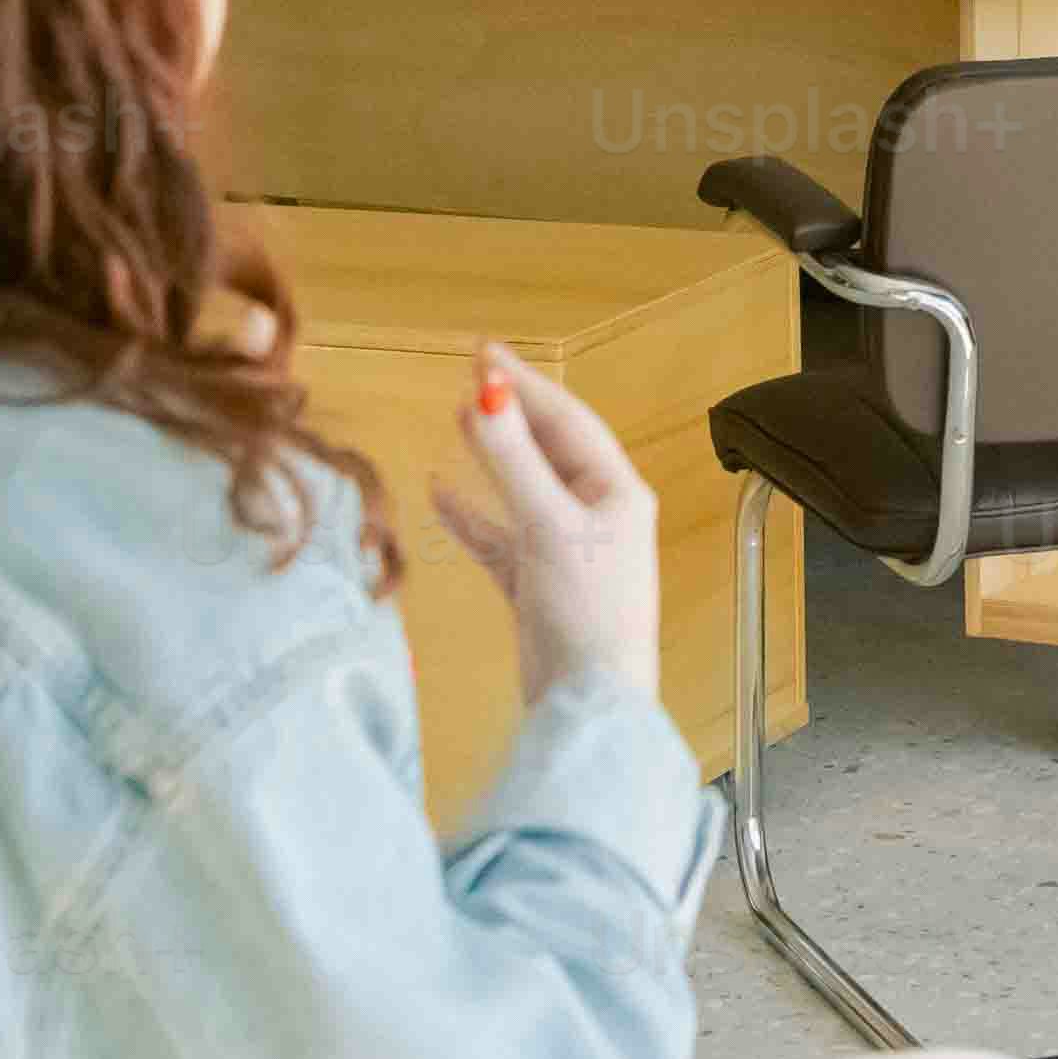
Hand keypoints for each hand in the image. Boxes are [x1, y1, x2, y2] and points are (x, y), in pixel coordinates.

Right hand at [424, 340, 661, 704]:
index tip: (483, 353)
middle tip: (470, 372)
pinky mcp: (538, 585)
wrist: (588, 705)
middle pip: (550, 449)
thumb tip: (485, 395)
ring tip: (457, 416)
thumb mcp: (549, 527)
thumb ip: (513, 462)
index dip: (525, 385)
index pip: (569, 421)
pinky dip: (472, 515)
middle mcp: (598, 515)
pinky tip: (439, 492)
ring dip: (493, 455)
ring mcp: (567, 550)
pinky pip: (501, 537)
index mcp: (617, 493)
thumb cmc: (585, 614)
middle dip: (511, 412)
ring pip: (523, 489)